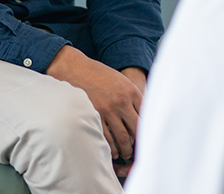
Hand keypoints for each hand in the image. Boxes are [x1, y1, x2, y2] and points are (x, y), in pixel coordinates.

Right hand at [45, 46, 141, 163]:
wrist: (76, 69)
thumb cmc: (99, 75)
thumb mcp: (121, 80)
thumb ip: (133, 97)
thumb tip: (144, 116)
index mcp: (131, 92)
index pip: (146, 116)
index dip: (148, 129)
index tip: (147, 137)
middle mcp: (122, 102)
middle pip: (137, 129)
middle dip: (139, 143)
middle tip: (138, 149)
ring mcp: (108, 110)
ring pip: (123, 138)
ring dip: (126, 149)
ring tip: (126, 153)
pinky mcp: (95, 116)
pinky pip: (107, 138)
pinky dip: (111, 148)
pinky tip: (113, 151)